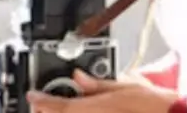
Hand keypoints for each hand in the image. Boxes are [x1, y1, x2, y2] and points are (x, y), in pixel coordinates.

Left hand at [27, 69, 178, 112]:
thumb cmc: (154, 106)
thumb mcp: (126, 86)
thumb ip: (98, 84)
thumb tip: (80, 77)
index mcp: (95, 109)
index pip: (58, 106)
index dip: (40, 101)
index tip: (32, 96)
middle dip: (49, 111)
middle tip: (44, 103)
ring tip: (61, 107)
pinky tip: (85, 111)